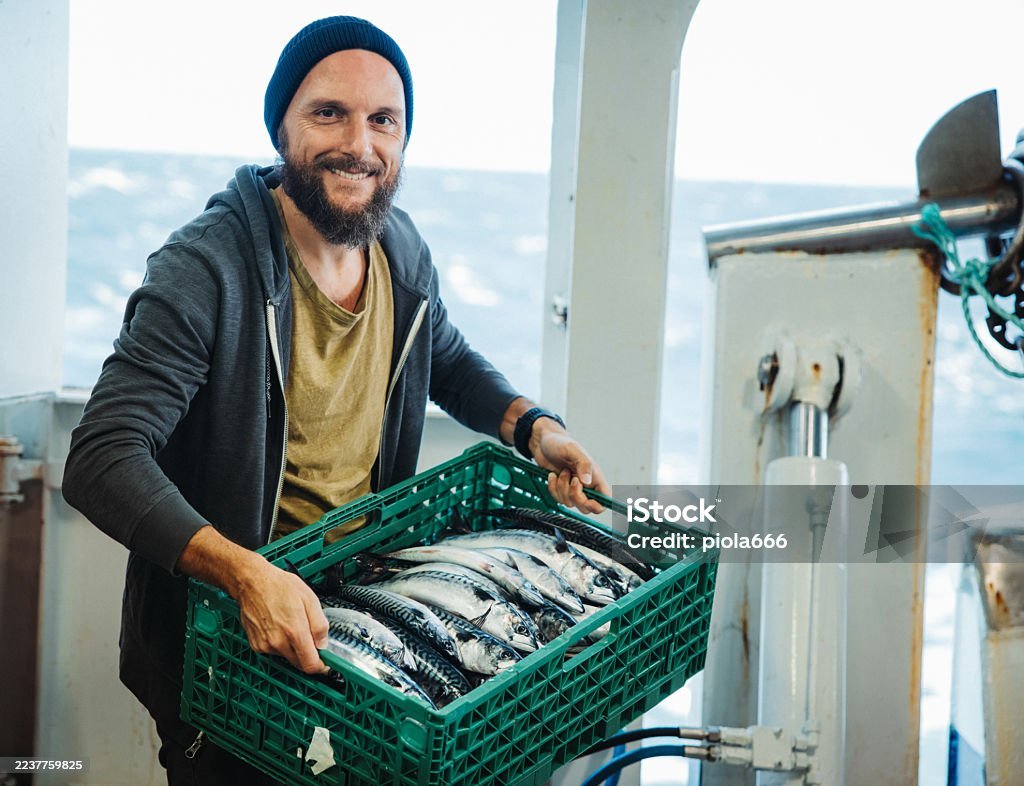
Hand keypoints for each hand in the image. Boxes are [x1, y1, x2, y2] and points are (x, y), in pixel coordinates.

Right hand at [235, 559, 330, 674]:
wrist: (253, 582)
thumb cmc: (280, 586)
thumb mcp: (310, 599)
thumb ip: (319, 625)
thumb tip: (323, 644)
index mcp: (294, 632)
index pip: (310, 665)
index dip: (321, 666)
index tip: (326, 662)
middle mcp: (278, 643)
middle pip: (299, 663)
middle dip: (308, 656)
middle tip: (311, 639)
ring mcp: (265, 645)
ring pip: (287, 657)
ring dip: (294, 649)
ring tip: (291, 625)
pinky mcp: (256, 645)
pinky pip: (274, 652)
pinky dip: (280, 645)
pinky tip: (279, 627)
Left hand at [530, 424, 610, 514]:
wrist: (543, 441)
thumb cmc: (560, 442)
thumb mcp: (572, 449)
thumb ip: (583, 464)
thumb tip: (587, 481)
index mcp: (594, 476)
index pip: (604, 498)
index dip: (598, 505)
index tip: (588, 501)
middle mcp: (586, 484)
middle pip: (586, 507)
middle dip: (575, 496)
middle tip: (571, 480)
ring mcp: (573, 488)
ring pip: (570, 503)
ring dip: (562, 488)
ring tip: (561, 472)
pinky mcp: (561, 489)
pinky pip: (558, 499)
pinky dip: (553, 489)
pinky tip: (552, 476)